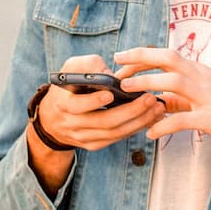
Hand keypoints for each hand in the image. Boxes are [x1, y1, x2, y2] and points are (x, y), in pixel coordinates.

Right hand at [27, 55, 164, 197]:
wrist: (53, 118)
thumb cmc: (67, 86)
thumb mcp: (70, 68)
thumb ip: (89, 65)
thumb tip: (111, 74)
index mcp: (63, 103)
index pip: (77, 106)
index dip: (93, 101)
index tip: (111, 93)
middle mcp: (72, 124)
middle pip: (103, 122)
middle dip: (129, 111)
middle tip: (149, 98)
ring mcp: (83, 137)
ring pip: (113, 133)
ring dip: (138, 121)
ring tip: (157, 108)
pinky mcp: (93, 144)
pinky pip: (116, 139)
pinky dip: (135, 128)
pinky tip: (150, 118)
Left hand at [114, 47, 210, 209]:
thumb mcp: (208, 100)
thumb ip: (182, 99)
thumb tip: (156, 101)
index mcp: (202, 73)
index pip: (169, 55)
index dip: (143, 54)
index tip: (121, 58)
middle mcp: (205, 80)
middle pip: (169, 59)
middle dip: (140, 60)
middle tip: (117, 69)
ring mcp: (210, 98)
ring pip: (174, 83)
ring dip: (147, 84)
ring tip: (127, 90)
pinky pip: (184, 120)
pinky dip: (164, 125)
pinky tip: (150, 134)